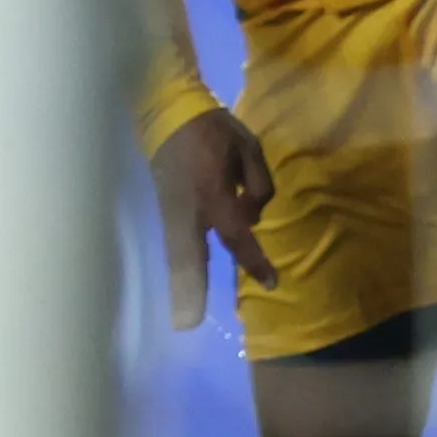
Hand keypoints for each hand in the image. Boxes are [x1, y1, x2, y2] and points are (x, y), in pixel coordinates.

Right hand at [152, 105, 276, 329]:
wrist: (167, 113)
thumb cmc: (212, 130)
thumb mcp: (248, 149)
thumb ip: (257, 186)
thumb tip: (249, 216)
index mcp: (212, 194)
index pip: (237, 234)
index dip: (255, 259)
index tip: (272, 282)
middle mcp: (188, 210)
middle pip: (189, 258)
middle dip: (190, 290)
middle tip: (187, 324)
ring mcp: (170, 212)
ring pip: (177, 256)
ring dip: (181, 286)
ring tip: (183, 317)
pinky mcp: (164, 210)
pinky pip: (175, 245)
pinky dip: (179, 268)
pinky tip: (184, 286)